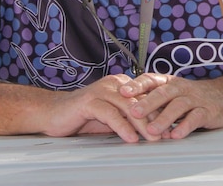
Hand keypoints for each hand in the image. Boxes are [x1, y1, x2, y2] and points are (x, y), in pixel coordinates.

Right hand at [42, 74, 160, 142]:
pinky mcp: (90, 101)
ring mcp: (102, 90)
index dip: (159, 113)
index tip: (170, 127)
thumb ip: (128, 119)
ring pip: (128, 107)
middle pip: (141, 101)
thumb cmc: (82, 116)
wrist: (52, 113)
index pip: (146, 97)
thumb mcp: (111, 117)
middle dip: (155, 119)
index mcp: (122, 84)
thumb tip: (152, 130)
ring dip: (142, 125)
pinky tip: (131, 138)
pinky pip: (111, 114)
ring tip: (152, 138)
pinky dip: (123, 127)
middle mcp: (114, 84)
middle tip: (166, 134)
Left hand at [119, 73, 222, 139]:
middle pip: (163, 93)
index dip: (137, 85)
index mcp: (169, 82)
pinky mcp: (208, 111)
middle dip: (148, 102)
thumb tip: (123, 108)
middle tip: (134, 112)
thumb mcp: (172, 93)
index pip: (151, 80)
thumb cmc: (192, 96)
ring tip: (152, 130)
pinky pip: (196, 117)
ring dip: (164, 118)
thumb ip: (151, 100)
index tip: (122, 92)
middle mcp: (181, 88)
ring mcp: (195, 99)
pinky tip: (176, 134)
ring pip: (178, 106)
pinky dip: (185, 126)